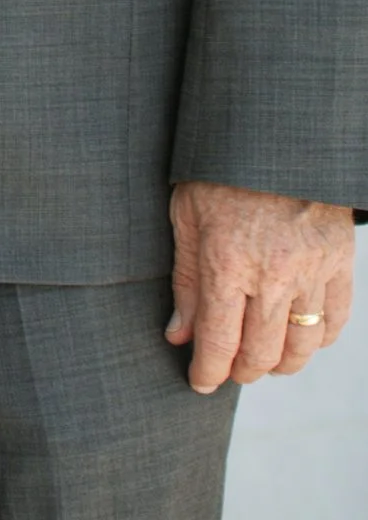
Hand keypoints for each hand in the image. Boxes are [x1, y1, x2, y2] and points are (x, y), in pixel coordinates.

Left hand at [167, 180, 353, 388]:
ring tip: (262, 359)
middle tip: (229, 370)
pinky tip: (297, 337)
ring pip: (301, 346)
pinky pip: (333, 322)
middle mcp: (274, 273)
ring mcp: (313, 270)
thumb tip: (179, 335)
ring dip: (279, 364)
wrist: (276, 137)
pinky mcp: (341, 262)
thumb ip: (186, 280)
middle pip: (262, 353)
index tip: (200, 382)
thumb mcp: (187, 216)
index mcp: (228, 260)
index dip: (208, 371)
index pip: (219, 340)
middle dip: (241, 371)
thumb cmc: (220, 172)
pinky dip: (316, 340)